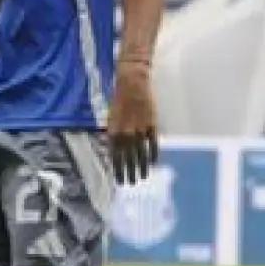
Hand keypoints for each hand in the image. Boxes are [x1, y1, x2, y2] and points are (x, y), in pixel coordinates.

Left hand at [109, 62, 159, 184]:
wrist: (132, 82)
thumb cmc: (119, 98)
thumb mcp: (110, 116)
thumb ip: (112, 133)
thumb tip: (113, 149)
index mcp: (114, 131)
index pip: (115, 155)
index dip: (117, 169)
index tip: (119, 180)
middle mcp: (126, 133)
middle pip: (127, 157)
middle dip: (129, 172)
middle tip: (131, 183)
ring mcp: (139, 129)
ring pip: (140, 152)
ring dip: (141, 166)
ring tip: (143, 177)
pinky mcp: (151, 124)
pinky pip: (152, 143)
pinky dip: (153, 153)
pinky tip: (154, 162)